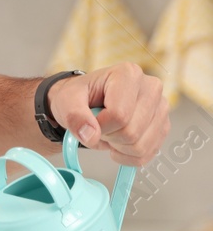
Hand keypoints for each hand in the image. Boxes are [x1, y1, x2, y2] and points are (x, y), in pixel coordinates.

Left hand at [47, 62, 170, 165]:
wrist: (87, 102)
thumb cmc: (80, 97)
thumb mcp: (66, 101)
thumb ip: (74, 116)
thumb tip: (90, 135)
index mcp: (128, 74)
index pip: (119, 115)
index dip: (99, 126)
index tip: (90, 120)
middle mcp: (151, 88)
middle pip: (131, 132)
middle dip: (108, 136)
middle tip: (98, 126)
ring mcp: (161, 108)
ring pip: (140, 146)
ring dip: (117, 147)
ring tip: (109, 131)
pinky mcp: (163, 127)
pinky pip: (146, 155)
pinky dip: (126, 156)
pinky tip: (118, 143)